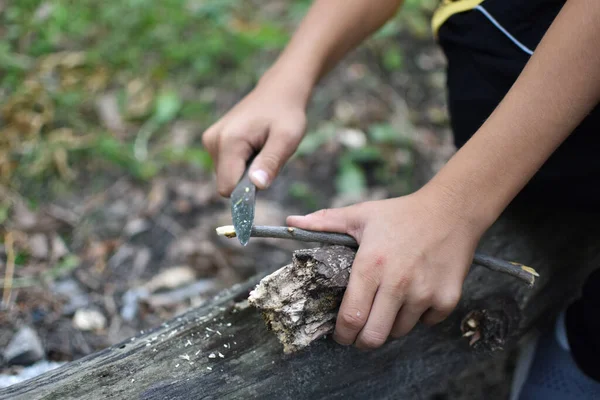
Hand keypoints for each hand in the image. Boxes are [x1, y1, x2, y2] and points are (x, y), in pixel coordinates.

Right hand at [202, 75, 307, 196]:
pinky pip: (226, 166)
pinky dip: (242, 163)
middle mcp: (213, 141)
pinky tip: (254, 145)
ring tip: (262, 148)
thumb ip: (271, 162)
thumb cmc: (286, 114)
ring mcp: (210, 140)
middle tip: (267, 156)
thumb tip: (257, 186)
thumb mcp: (287, 139)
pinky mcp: (212, 141)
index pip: (228, 188)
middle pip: (227, 183)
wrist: (277, 91)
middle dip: (248, 180)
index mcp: (228, 142)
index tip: (265, 178)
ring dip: (246, 171)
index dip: (247, 192)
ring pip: (227, 176)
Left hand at [287, 185, 486, 348]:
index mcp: (371, 265)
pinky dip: (419, 316)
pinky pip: (427, 323)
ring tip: (388, 303)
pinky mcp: (447, 299)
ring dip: (390, 325)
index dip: (341, 334)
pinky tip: (416, 294)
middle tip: (360, 331)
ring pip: (399, 332)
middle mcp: (398, 283)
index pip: (350, 318)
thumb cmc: (401, 213)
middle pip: (373, 337)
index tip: (340, 334)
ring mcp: (425, 293)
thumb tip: (290, 222)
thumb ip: (324, 222)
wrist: (453, 210)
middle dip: (362, 340)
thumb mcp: (361, 215)